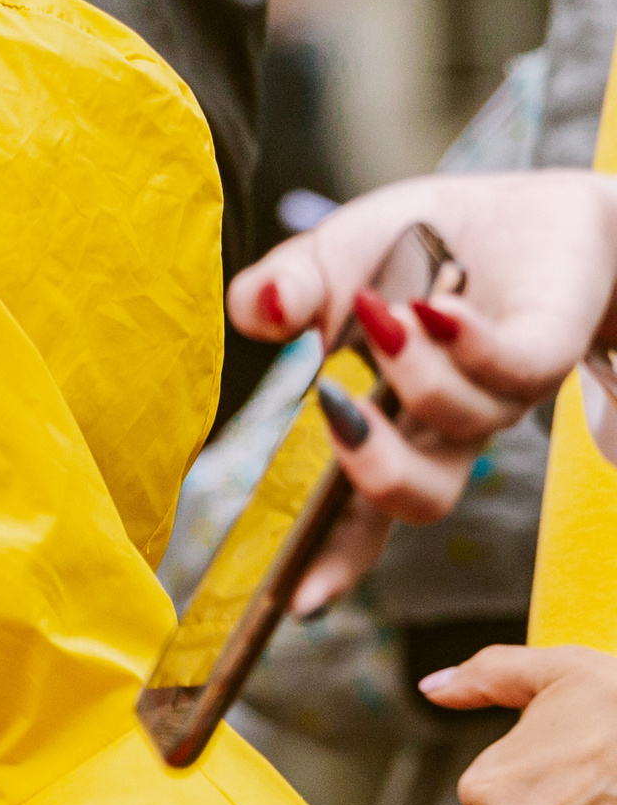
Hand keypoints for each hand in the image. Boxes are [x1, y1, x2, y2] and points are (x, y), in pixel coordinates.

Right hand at [229, 170, 616, 601]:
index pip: (355, 508)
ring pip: (459, 425)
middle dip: (373, 472)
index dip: (330, 558)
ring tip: (385, 307)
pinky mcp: (546, 347)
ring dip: (411, 372)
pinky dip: (461, 341)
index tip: (300, 602)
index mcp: (387, 422)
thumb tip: (259, 312)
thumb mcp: (329, 258)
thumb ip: (280, 289)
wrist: (523, 202)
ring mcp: (500, 392)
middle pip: (420, 497)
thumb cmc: (420, 241)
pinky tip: (435, 305)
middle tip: (335, 411)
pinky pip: (512, 370)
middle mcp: (447, 424)